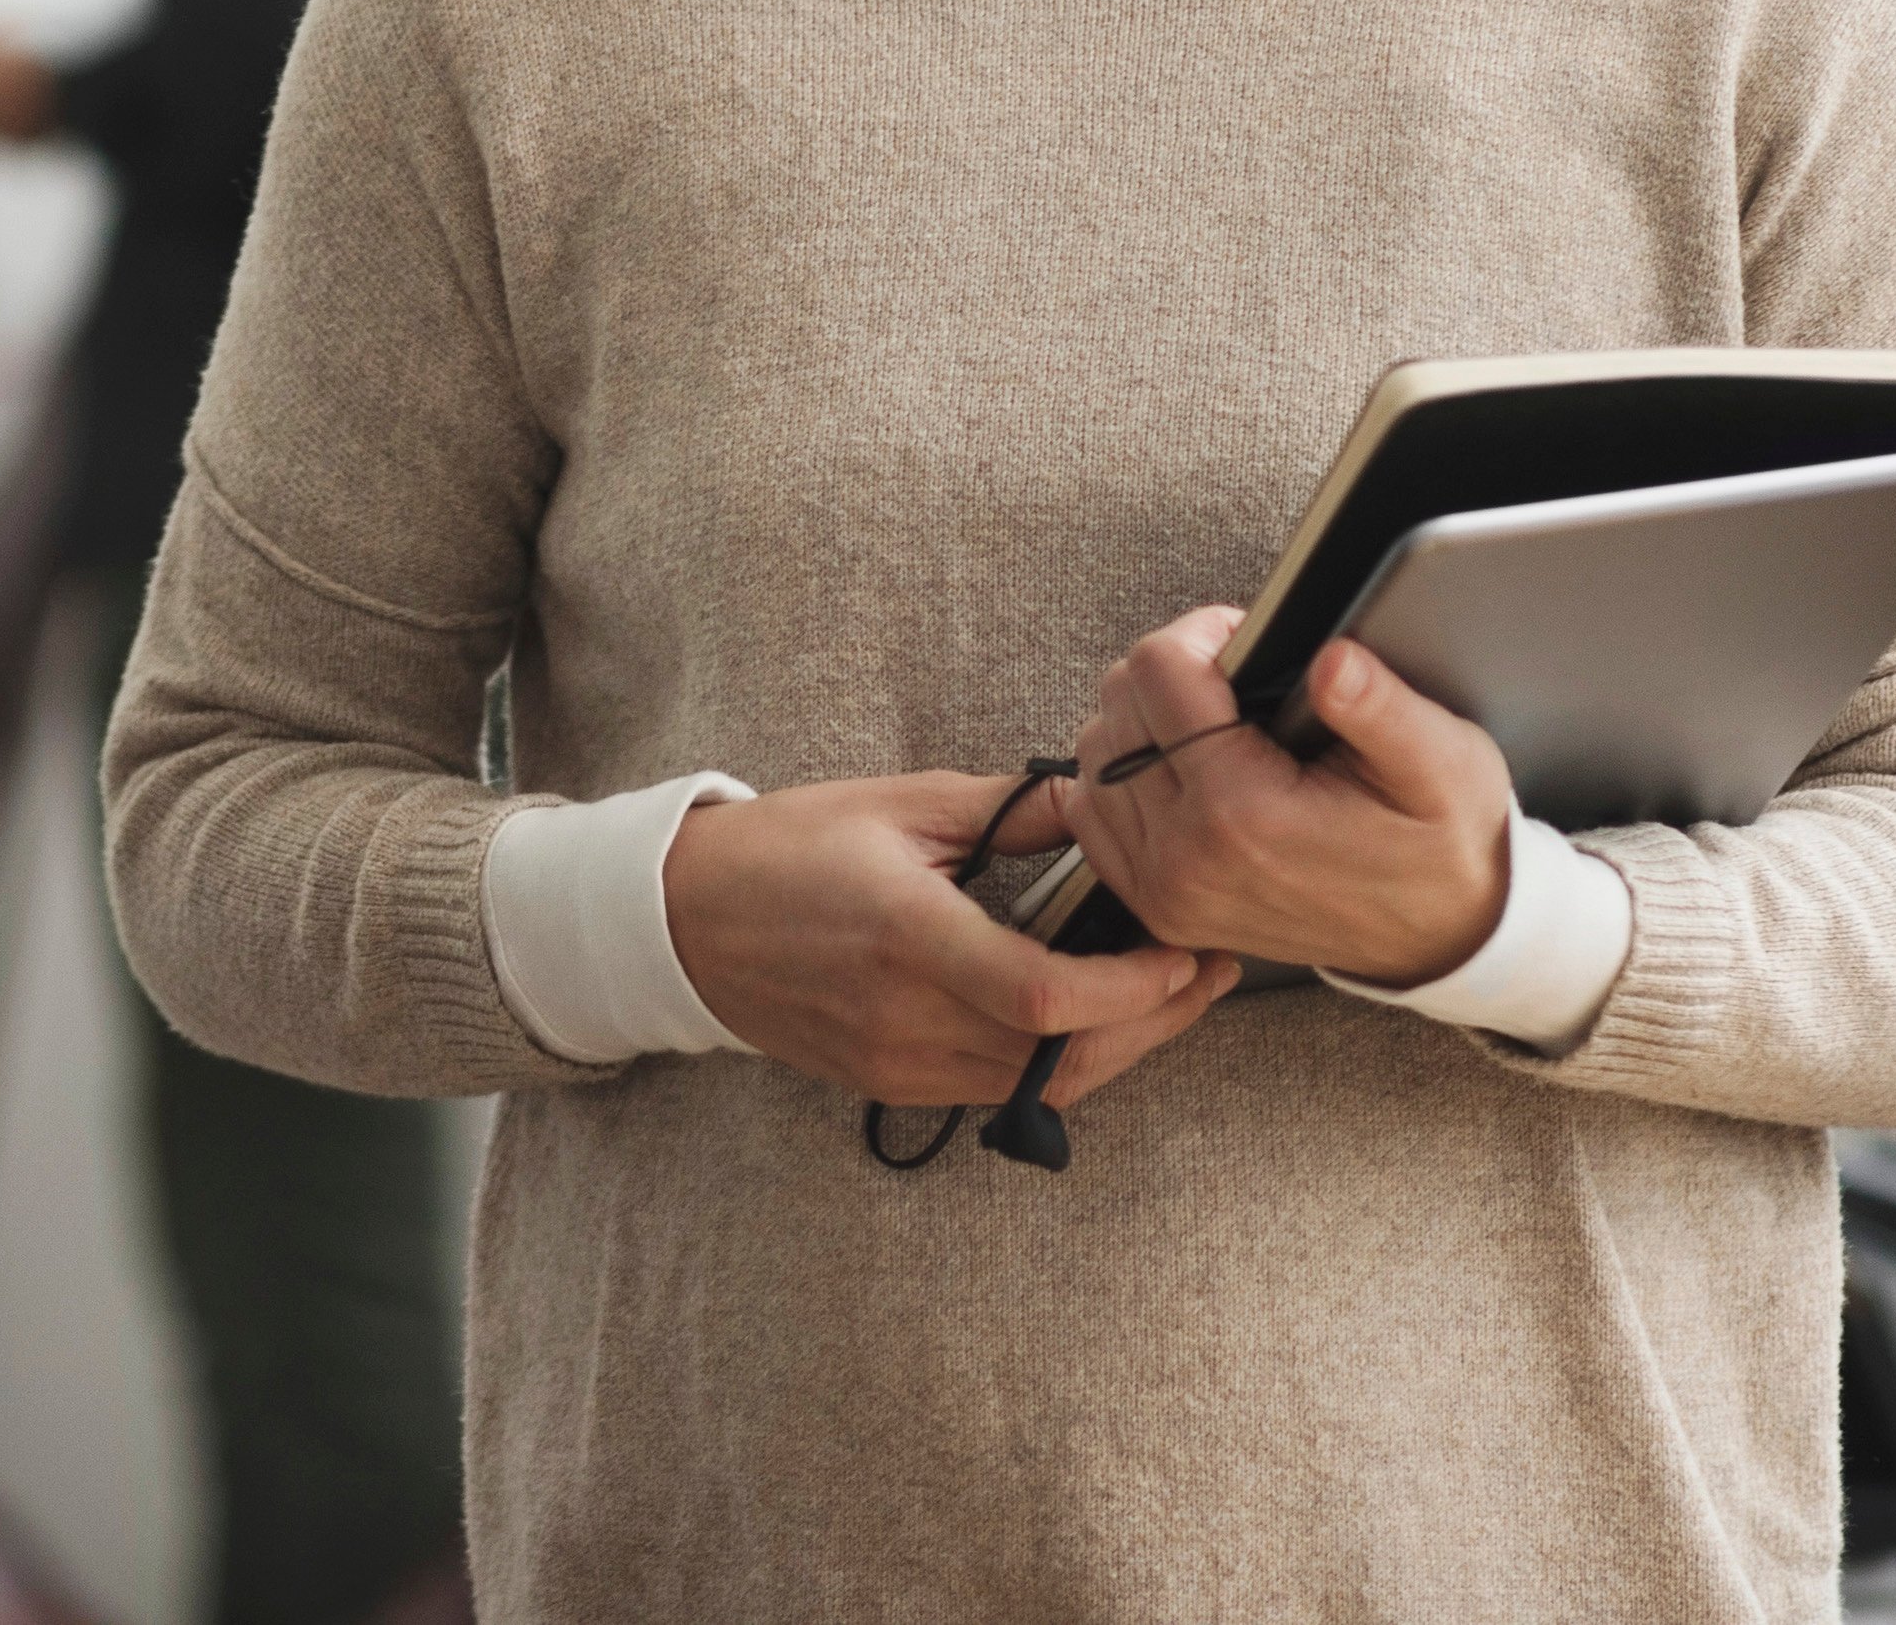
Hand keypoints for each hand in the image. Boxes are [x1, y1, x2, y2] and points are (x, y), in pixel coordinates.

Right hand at [656, 773, 1238, 1112]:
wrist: (684, 921)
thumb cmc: (786, 848)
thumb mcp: (897, 803)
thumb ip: (1007, 811)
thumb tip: (1097, 803)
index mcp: (908, 936)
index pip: (1044, 995)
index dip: (1131, 988)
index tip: (1183, 951)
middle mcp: (906, 1017)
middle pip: (1062, 1057)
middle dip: (1155, 1023)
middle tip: (1211, 973)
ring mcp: (897, 1063)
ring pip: (1040, 1088)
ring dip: (1118, 1049)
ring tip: (1170, 996)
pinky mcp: (890, 1083)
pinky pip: (998, 1092)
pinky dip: (1060, 1062)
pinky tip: (1092, 1016)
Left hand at [1050, 609, 1517, 990]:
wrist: (1443, 935)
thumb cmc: (1440, 843)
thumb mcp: (1441, 762)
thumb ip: (1381, 707)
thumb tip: (1331, 661)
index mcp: (1245, 813)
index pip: (1158, 671)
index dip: (1203, 634)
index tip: (1247, 640)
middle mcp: (1187, 859)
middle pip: (1117, 707)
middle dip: (1169, 673)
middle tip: (1234, 678)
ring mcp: (1165, 891)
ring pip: (1094, 757)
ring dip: (1140, 723)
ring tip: (1211, 721)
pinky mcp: (1157, 907)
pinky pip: (1091, 818)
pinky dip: (1121, 778)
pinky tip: (1179, 766)